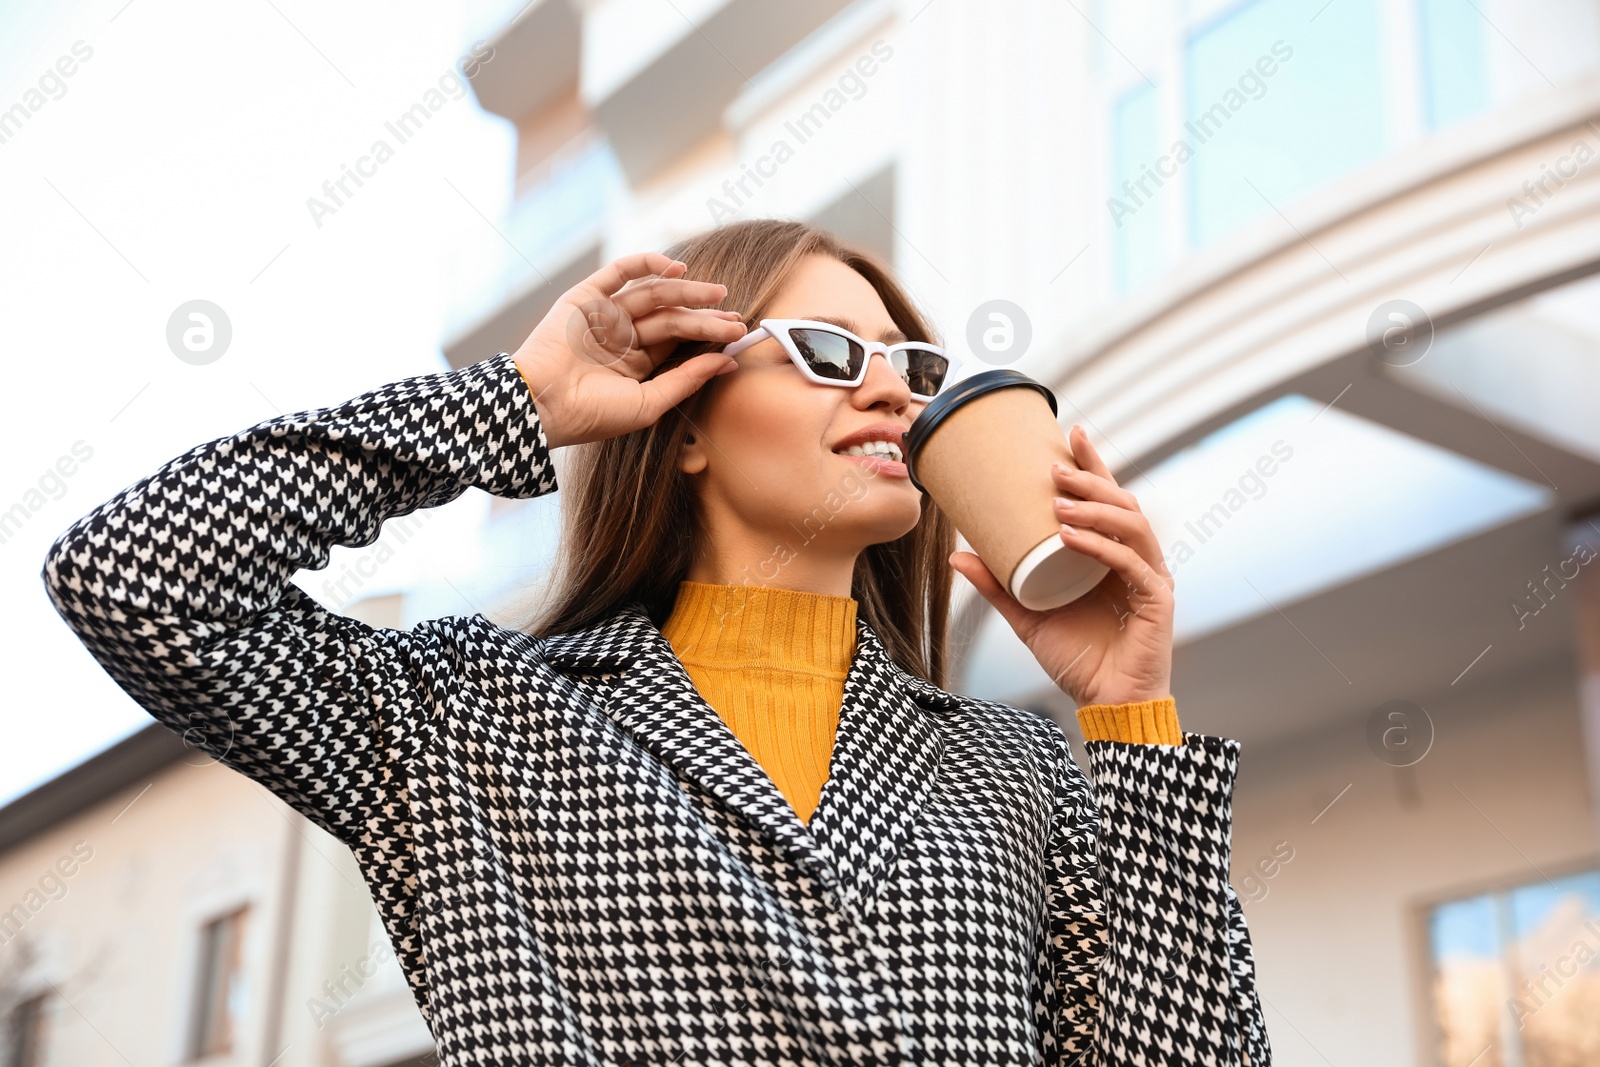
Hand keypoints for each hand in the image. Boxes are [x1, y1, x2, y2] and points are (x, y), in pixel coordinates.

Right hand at [511, 252, 746, 448]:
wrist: (541, 405)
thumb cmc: (592, 415)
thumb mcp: (649, 402)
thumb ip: (687, 380)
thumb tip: (728, 361)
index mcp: (635, 364)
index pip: (678, 343)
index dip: (707, 336)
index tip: (738, 333)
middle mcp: (621, 337)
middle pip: (671, 318)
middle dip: (703, 315)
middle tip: (734, 314)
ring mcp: (604, 316)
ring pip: (653, 296)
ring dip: (685, 291)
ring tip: (717, 293)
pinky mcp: (585, 298)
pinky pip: (619, 274)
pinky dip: (647, 264)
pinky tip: (677, 268)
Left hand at [949, 425, 1174, 707]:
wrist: (1107, 706)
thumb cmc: (1077, 660)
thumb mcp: (1028, 617)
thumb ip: (998, 587)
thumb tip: (957, 556)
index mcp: (1111, 555)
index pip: (1107, 499)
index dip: (1093, 464)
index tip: (1069, 432)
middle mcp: (1135, 559)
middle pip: (1122, 502)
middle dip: (1091, 478)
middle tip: (1054, 467)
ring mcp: (1150, 578)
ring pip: (1132, 524)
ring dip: (1095, 507)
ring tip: (1057, 501)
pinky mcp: (1156, 601)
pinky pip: (1131, 563)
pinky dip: (1101, 546)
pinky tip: (1071, 537)